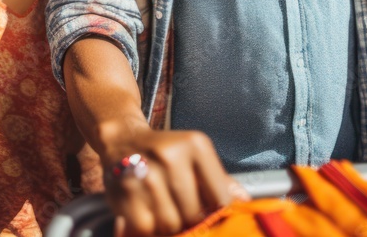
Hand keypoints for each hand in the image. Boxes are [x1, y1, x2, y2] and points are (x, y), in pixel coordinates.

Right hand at [101, 124, 244, 236]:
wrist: (122, 139)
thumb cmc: (165, 154)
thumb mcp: (195, 157)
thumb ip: (219, 181)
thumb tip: (244, 202)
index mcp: (196, 145)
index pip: (221, 198)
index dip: (216, 214)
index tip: (208, 214)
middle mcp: (171, 156)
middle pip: (194, 214)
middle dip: (189, 220)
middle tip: (179, 209)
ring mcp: (147, 173)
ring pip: (170, 224)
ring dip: (167, 225)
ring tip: (161, 208)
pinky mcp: (125, 190)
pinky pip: (145, 228)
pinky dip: (146, 228)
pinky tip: (145, 212)